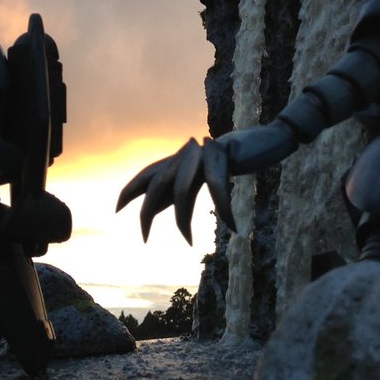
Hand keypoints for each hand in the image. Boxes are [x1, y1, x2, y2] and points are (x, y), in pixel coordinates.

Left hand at [114, 120, 297, 244]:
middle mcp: (187, 155)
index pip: (149, 173)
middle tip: (144, 237)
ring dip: (183, 219)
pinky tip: (233, 225)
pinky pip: (218, 189)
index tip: (117, 208)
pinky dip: (224, 209)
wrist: (263, 139)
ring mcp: (204, 155)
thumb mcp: (199, 179)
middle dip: (147, 211)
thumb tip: (149, 210)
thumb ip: (176, 190)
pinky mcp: (224, 158)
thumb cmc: (231, 163)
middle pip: (158, 183)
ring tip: (187, 240)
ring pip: (183, 190)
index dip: (131, 188)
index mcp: (180, 160)